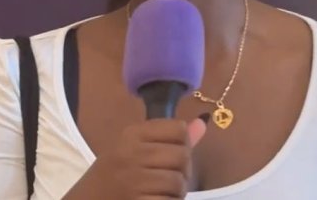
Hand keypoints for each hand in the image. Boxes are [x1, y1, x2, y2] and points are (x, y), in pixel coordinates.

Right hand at [64, 115, 208, 198]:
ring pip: (179, 182)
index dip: (181, 144)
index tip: (169, 155)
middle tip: (167, 180)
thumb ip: (170, 138)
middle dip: (182, 171)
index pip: (178, 129)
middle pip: (183, 156)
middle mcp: (132, 153)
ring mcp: (133, 181)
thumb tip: (203, 123)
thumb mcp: (135, 149)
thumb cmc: (112, 175)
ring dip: (176, 193)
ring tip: (161, 193)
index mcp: (132, 134)